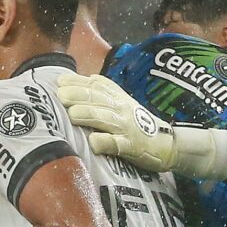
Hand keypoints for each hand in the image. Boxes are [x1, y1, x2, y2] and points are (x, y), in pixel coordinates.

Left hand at [54, 72, 178, 172]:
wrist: (166, 143)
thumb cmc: (137, 123)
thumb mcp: (123, 103)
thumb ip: (104, 92)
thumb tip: (82, 79)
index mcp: (117, 97)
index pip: (96, 86)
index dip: (78, 83)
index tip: (60, 82)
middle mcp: (121, 109)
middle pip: (98, 100)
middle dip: (79, 96)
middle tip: (61, 96)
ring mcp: (126, 128)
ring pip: (106, 119)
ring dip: (89, 115)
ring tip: (72, 114)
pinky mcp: (131, 146)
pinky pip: (116, 144)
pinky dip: (105, 142)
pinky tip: (93, 142)